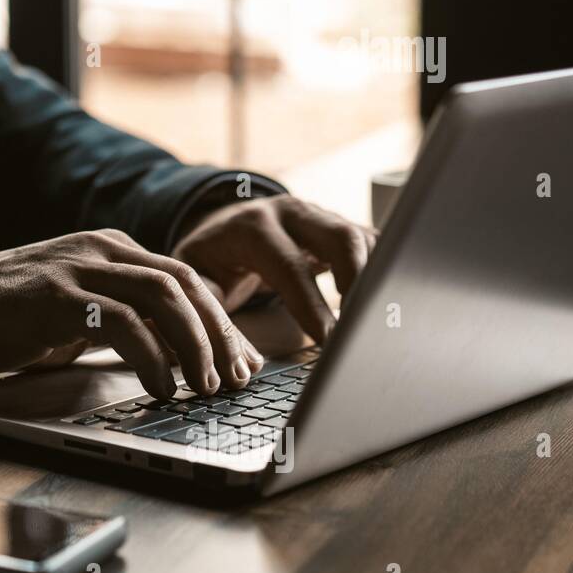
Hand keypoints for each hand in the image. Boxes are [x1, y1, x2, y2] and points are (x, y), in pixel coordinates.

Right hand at [0, 230, 264, 398]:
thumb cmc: (12, 316)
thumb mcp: (78, 311)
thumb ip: (123, 318)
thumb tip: (178, 355)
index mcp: (111, 249)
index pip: (186, 278)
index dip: (221, 321)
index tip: (244, 362)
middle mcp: (101, 249)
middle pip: (184, 283)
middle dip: (220, 334)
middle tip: (237, 379)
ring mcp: (78, 268)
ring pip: (162, 296)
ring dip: (195, 345)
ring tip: (207, 386)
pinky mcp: (56, 295)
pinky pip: (121, 321)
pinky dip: (152, 356)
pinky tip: (162, 385)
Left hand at [172, 194, 376, 342]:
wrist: (220, 224)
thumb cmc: (209, 258)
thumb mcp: (193, 279)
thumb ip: (210, 310)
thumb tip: (240, 359)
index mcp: (251, 227)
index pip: (289, 266)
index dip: (311, 304)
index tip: (328, 338)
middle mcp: (289, 213)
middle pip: (339, 237)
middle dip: (358, 282)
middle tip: (361, 326)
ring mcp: (318, 215)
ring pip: (361, 238)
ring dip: (374, 277)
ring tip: (373, 319)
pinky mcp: (337, 226)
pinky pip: (369, 243)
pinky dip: (379, 271)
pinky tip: (379, 303)